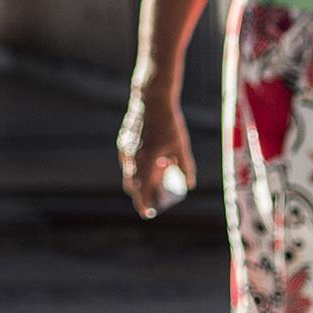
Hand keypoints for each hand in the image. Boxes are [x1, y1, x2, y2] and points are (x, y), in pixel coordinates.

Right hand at [119, 86, 196, 219]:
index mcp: (146, 160)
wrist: (151, 98)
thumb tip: (189, 185)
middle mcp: (132, 157)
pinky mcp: (123, 142)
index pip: (141, 190)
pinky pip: (128, 162)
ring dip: (138, 182)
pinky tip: (148, 165)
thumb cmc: (169, 122)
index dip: (144, 203)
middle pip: (132, 185)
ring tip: (152, 184)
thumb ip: (185, 167)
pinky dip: (136, 169)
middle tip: (153, 202)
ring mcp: (125, 149)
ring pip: (129, 174)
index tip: (148, 214)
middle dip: (141, 195)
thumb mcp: (181, 146)